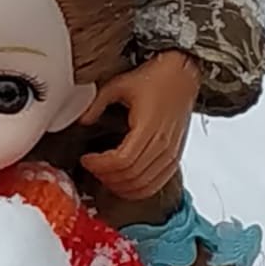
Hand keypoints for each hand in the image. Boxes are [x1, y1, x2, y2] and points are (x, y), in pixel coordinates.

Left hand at [79, 51, 200, 199]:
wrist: (182, 75)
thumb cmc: (154, 78)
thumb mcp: (119, 84)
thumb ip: (97, 103)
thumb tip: (82, 121)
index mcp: (148, 126)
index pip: (122, 160)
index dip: (100, 164)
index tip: (86, 158)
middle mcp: (163, 144)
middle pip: (131, 175)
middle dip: (106, 176)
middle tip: (91, 167)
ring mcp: (171, 153)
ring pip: (144, 184)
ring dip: (120, 186)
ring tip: (104, 175)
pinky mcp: (175, 157)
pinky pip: (157, 184)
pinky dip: (138, 190)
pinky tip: (123, 184)